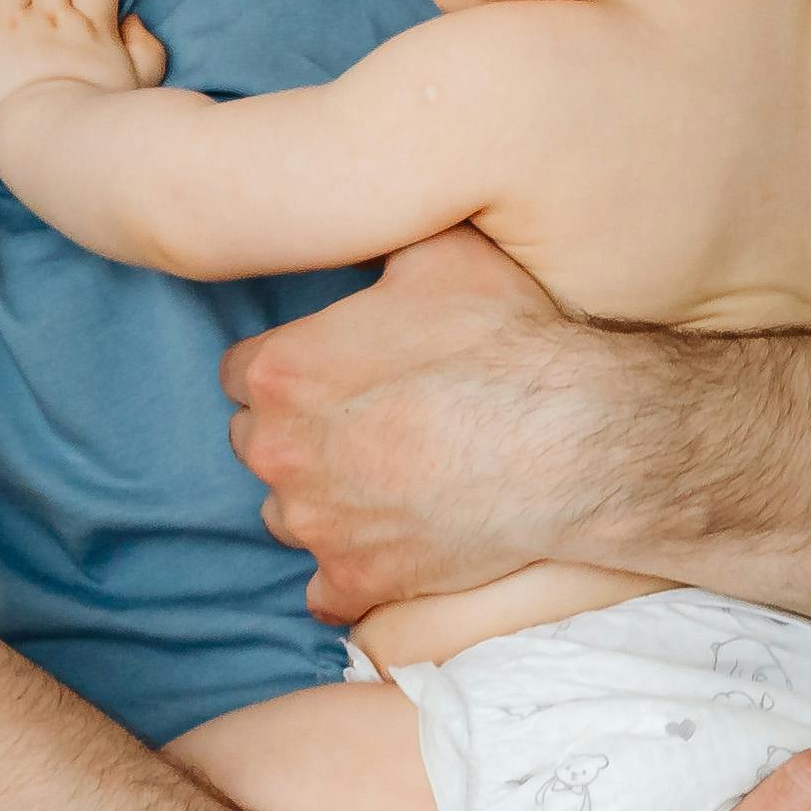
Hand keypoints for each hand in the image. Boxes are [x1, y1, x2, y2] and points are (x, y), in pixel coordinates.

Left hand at [225, 228, 602, 619]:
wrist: (570, 438)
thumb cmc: (505, 340)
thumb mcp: (438, 255)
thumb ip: (378, 244)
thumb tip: (367, 219)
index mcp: (281, 371)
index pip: (240, 375)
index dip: (289, 372)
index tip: (331, 374)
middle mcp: (281, 451)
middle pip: (259, 443)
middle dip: (300, 435)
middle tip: (366, 425)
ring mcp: (317, 523)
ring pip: (288, 514)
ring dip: (323, 501)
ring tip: (385, 483)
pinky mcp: (357, 580)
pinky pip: (325, 592)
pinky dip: (351, 574)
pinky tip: (389, 548)